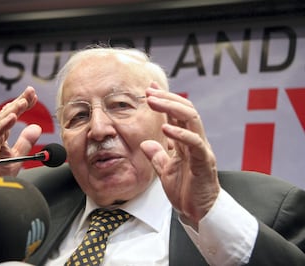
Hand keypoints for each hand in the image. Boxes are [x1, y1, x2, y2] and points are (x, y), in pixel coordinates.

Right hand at [0, 86, 41, 185]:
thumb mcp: (16, 157)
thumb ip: (25, 142)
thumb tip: (36, 127)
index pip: (11, 116)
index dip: (23, 105)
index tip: (35, 96)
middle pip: (6, 115)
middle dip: (19, 102)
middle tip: (31, 91)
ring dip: (12, 111)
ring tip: (24, 102)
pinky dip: (3, 126)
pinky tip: (12, 117)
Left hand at [140, 83, 219, 228]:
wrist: (198, 213)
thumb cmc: (186, 191)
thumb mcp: (165, 171)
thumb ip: (157, 156)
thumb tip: (146, 143)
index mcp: (186, 142)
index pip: (176, 115)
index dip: (164, 100)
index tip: (149, 89)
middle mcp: (195, 141)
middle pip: (185, 111)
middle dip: (167, 98)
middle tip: (149, 92)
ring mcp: (201, 150)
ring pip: (191, 119)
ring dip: (171, 108)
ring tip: (153, 101)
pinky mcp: (204, 162)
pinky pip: (194, 143)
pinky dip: (180, 134)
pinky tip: (165, 129)